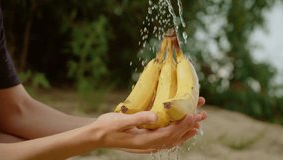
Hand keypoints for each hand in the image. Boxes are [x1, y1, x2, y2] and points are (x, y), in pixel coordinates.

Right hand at [90, 97, 206, 152]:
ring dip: (185, 131)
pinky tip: (180, 131)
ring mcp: (148, 145)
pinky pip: (166, 140)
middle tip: (202, 116)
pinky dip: (176, 135)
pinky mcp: (146, 142)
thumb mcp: (121, 121)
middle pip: (174, 137)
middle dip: (189, 126)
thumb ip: (139, 118)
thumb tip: (156, 116)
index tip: (194, 115)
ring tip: (197, 124)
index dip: (183, 125)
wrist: (98, 135)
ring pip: (172, 140)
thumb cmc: (108, 126)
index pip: (170, 133)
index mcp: (144, 141)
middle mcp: (149, 145)